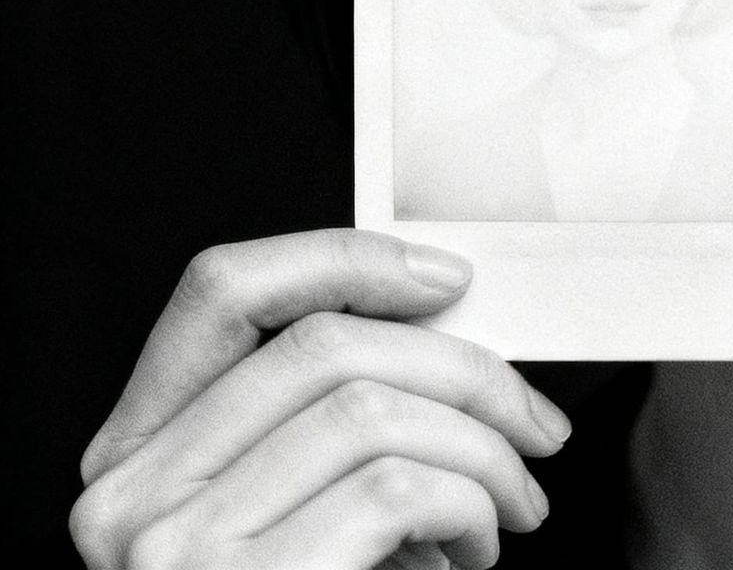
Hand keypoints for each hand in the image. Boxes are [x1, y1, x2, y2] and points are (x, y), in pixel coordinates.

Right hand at [69, 229, 568, 568]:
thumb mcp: (294, 515)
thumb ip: (328, 427)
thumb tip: (442, 336)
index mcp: (143, 457)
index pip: (223, 291)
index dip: (343, 258)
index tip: (443, 279)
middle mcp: (135, 495)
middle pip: (330, 343)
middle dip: (467, 369)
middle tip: (532, 424)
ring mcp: (175, 549)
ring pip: (377, 409)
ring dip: (483, 450)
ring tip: (510, 504)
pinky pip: (398, 488)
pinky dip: (470, 505)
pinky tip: (475, 550)